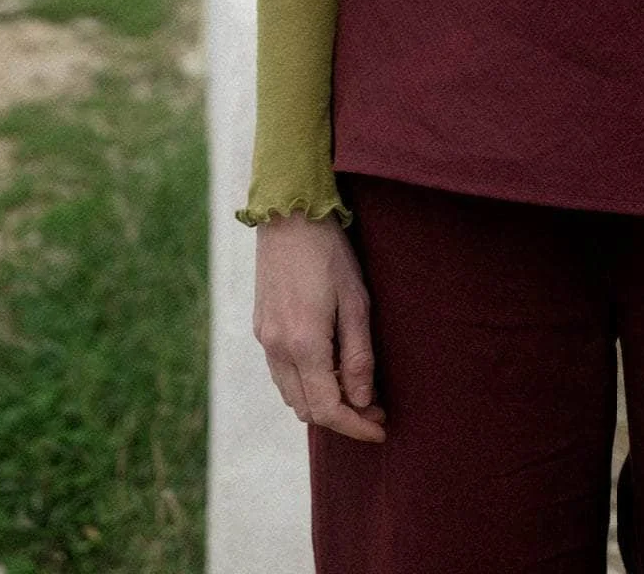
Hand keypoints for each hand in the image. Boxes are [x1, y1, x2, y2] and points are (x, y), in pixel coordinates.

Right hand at [253, 210, 387, 440]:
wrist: (288, 215)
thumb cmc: (329, 253)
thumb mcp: (356, 301)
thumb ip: (357, 355)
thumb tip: (362, 399)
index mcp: (303, 345)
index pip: (329, 410)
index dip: (356, 426)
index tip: (382, 429)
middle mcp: (277, 349)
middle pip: (309, 410)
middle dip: (343, 416)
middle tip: (375, 407)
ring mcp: (264, 340)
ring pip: (292, 396)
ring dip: (323, 402)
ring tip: (356, 387)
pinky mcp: (261, 329)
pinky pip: (282, 375)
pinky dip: (306, 384)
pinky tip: (329, 368)